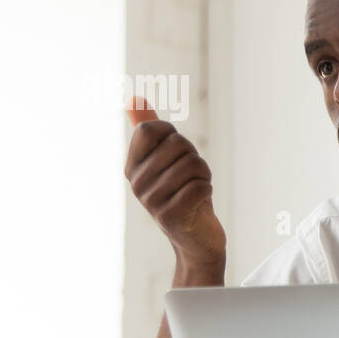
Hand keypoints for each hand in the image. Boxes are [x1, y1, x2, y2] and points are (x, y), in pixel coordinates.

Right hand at [124, 95, 225, 268]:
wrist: (195, 239)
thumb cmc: (181, 192)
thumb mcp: (164, 159)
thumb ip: (148, 128)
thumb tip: (133, 98)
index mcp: (131, 166)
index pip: (151, 129)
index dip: (172, 133)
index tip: (176, 152)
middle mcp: (136, 184)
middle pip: (177, 144)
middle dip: (193, 156)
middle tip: (190, 176)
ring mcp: (151, 202)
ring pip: (192, 165)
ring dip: (203, 174)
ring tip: (195, 188)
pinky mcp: (172, 217)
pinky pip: (200, 186)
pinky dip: (207, 189)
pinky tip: (200, 202)